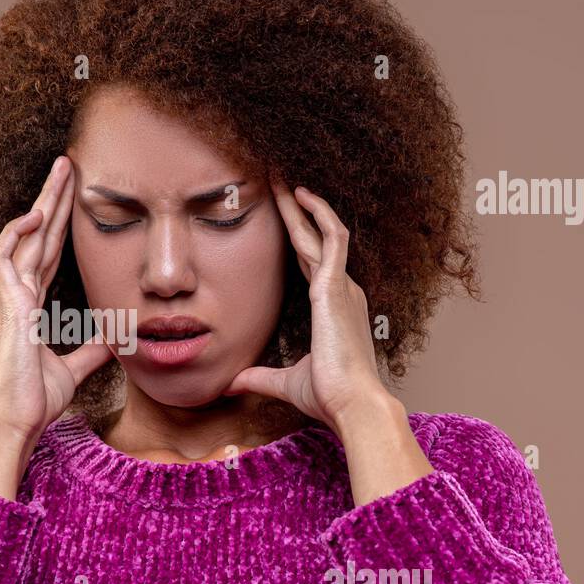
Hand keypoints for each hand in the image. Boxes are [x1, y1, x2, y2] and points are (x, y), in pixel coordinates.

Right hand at [0, 155, 111, 445]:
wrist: (18, 421)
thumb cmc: (35, 400)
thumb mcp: (73, 368)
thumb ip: (92, 349)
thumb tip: (117, 338)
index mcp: (27, 305)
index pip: (44, 253)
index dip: (57, 223)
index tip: (74, 196)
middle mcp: (15, 296)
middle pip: (35, 235)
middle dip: (52, 199)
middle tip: (68, 165)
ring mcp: (9, 299)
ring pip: (21, 237)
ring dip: (40, 204)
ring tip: (59, 175)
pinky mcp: (9, 307)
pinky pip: (4, 259)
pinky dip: (16, 235)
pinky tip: (35, 217)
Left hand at [225, 178, 390, 431]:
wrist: (352, 404)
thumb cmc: (329, 396)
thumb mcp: (285, 382)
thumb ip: (258, 378)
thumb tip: (231, 384)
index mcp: (332, 309)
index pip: (311, 263)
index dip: (298, 237)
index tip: (282, 217)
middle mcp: (341, 291)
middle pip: (314, 240)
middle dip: (296, 212)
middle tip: (278, 183)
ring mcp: (342, 286)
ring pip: (322, 231)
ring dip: (304, 204)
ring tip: (283, 179)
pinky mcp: (337, 285)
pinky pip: (332, 236)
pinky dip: (318, 212)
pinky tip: (300, 194)